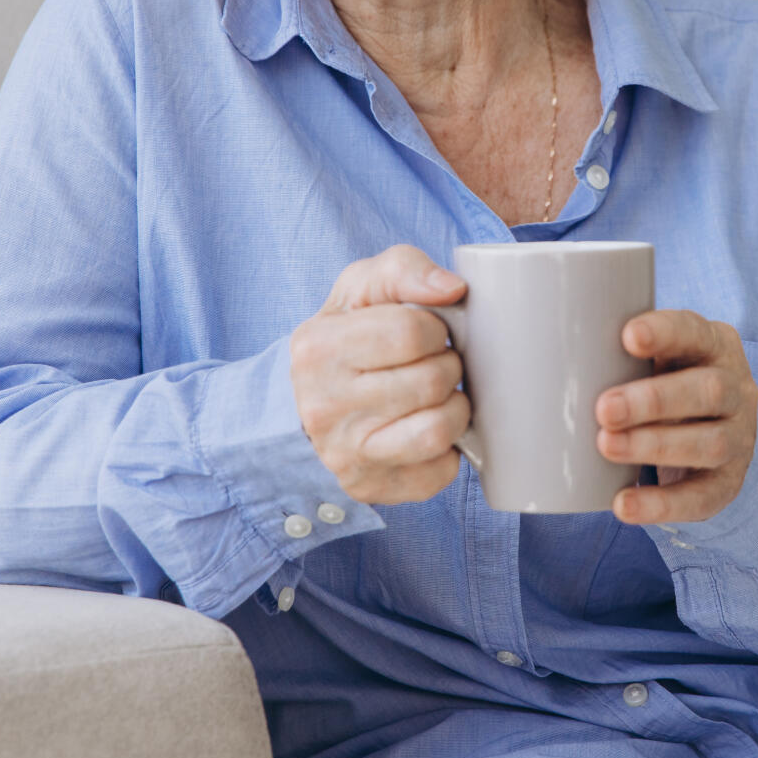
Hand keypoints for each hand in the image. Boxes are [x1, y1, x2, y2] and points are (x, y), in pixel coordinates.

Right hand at [288, 244, 470, 505]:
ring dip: (455, 409)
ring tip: (439, 397)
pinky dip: (448, 451)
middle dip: (447, 366)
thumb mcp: (361, 288)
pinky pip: (440, 473)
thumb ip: (405, 270)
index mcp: (318, 349)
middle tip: (435, 364)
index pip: (412, 332)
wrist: (303, 403)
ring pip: (438, 431)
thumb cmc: (345, 339)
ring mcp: (346, 454)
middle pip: (432, 381)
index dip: (435, 329)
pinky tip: (428, 430)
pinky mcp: (370, 488)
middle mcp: (324, 406)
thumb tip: (454, 289)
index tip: (426, 333)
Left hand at [595, 310, 757, 524]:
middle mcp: (737, 389)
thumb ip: (622, 352)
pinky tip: (623, 504)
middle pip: (708, 390)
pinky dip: (661, 505)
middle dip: (654, 400)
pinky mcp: (729, 483)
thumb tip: (548, 359)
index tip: (628, 336)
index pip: (697, 332)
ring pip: (710, 443)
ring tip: (607, 447)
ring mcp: (740, 438)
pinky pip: (702, 497)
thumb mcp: (658, 357)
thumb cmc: (667, 381)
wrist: (715, 429)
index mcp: (715, 346)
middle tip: (605, 409)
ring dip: (655, 446)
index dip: (666, 333)